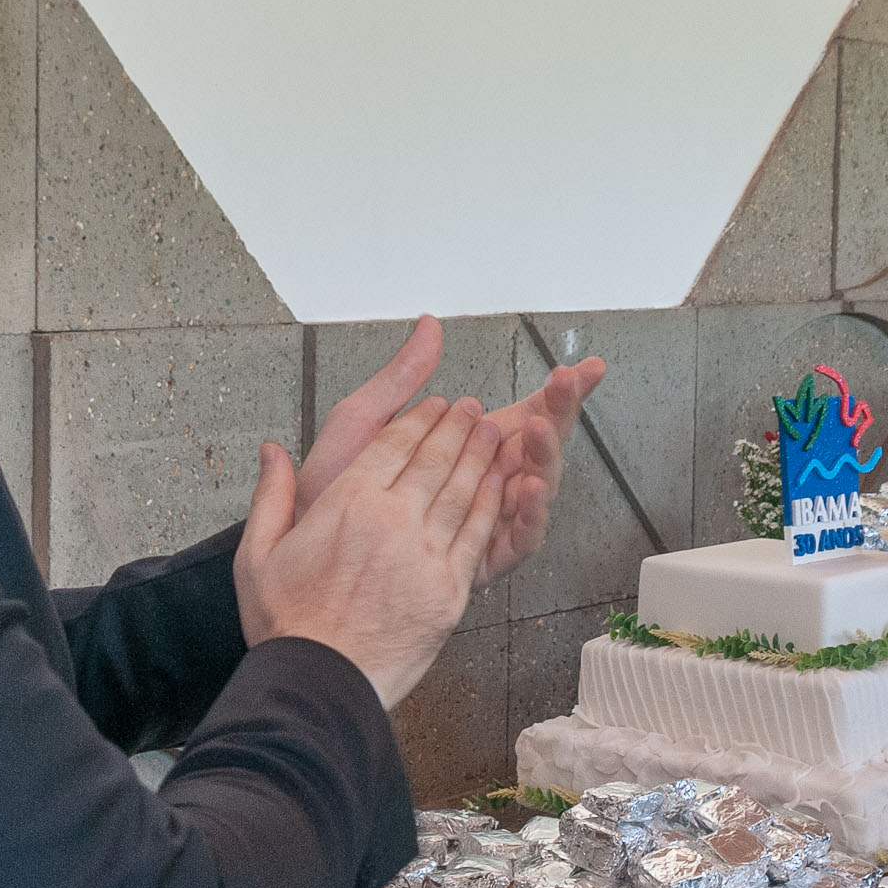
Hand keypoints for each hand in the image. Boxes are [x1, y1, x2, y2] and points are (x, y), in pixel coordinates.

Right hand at [233, 397, 506, 705]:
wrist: (319, 680)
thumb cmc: (286, 623)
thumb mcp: (257, 555)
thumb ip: (269, 497)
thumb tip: (271, 451)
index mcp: (347, 503)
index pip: (392, 444)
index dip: (418, 418)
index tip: (435, 404)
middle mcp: (392, 519)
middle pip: (434, 459)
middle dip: (457, 427)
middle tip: (473, 408)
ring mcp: (426, 553)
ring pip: (463, 490)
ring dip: (481, 456)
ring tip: (492, 433)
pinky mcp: (450, 588)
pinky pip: (478, 533)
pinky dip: (493, 503)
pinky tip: (503, 483)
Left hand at [294, 316, 610, 582]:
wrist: (302, 555)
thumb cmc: (330, 496)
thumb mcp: (363, 424)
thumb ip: (400, 379)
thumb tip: (429, 326)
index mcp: (465, 450)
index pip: (526, 415)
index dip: (558, 393)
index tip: (584, 368)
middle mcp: (485, 485)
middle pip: (541, 448)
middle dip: (559, 413)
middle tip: (564, 384)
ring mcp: (486, 522)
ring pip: (536, 489)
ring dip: (545, 457)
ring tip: (538, 429)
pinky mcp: (478, 561)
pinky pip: (519, 540)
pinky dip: (530, 514)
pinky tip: (527, 487)